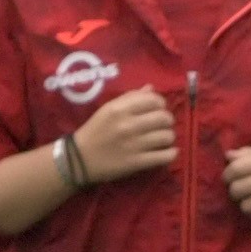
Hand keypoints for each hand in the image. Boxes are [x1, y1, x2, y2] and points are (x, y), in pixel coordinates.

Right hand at [63, 84, 184, 187]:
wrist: (79, 159)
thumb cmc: (95, 131)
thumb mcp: (108, 109)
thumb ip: (130, 98)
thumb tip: (151, 88)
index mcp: (120, 109)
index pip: (153, 100)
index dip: (161, 104)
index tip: (158, 109)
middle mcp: (128, 125)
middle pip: (164, 118)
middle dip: (167, 120)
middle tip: (163, 124)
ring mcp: (134, 145)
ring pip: (167, 136)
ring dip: (169, 137)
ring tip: (164, 139)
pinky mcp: (136, 162)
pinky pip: (164, 156)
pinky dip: (171, 154)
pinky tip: (169, 152)